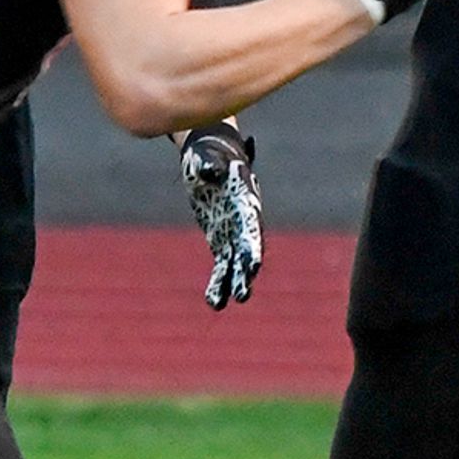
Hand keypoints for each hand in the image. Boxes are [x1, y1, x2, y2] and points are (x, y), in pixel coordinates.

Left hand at [179, 120, 261, 309]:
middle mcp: (244, 221)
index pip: (252, 227)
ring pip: (235, 263)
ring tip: (222, 304)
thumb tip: (209, 172)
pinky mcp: (221, 241)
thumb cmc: (209, 154)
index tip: (252, 265)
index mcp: (245, 201)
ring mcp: (233, 232)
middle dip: (245, 272)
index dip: (252, 247)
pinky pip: (222, 266)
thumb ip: (209, 165)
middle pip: (247, 251)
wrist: (210, 157)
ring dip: (231, 283)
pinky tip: (214, 301)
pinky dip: (218, 282)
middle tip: (242, 293)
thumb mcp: (206, 157)